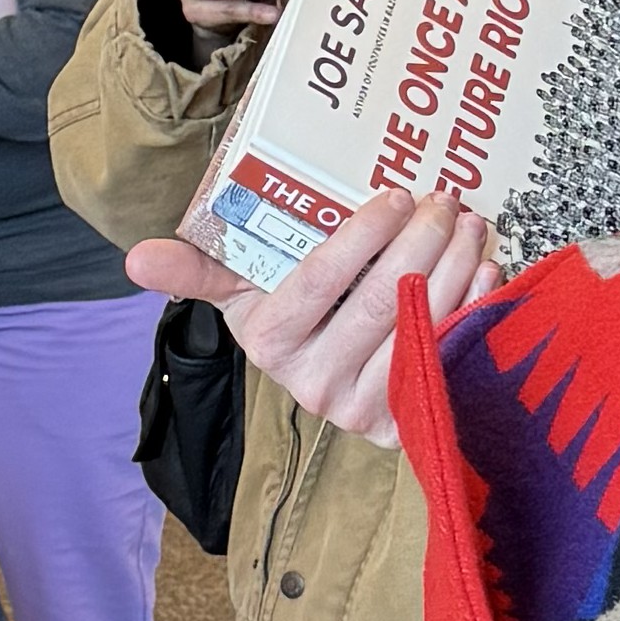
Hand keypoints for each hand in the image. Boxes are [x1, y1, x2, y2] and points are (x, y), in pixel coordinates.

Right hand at [125, 182, 500, 451]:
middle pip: (380, 304)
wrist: (322, 372)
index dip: (362, 237)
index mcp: (269, 343)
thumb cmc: (285, 309)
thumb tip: (134, 259)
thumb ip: (194, 268)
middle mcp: (314, 385)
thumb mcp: (236, 285)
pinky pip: (449, 359)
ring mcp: (363, 411)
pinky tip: (485, 270)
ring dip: (455, 269)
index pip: (321, 283)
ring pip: (420, 327)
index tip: (395, 195)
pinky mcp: (407, 424)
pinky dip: (473, 310)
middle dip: (421, 244)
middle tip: (447, 200)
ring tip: (470, 224)